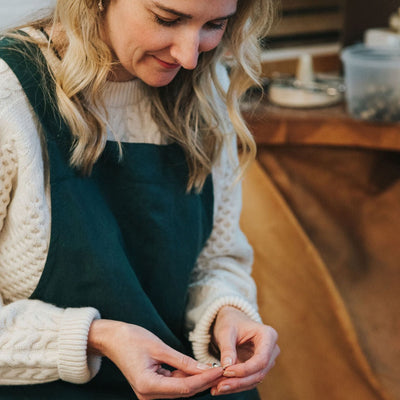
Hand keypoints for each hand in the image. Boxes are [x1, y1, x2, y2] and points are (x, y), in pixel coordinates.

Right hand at [88, 319, 222, 399]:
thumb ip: (182, 360)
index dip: (205, 380)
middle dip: (204, 381)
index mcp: (148, 386)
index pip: (185, 387)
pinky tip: (198, 368)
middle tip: (224, 369)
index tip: (221, 370)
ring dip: (197, 379)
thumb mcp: (159, 347)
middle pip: (184, 391)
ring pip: (180, 388)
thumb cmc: (132, 339)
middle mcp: (148, 395)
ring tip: (215, 367)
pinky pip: (173, 384)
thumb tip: (205, 369)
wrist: (112, 339)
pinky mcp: (151, 386)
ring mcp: (149, 392)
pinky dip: (186, 376)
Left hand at [210, 306, 279, 395]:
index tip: (226, 372)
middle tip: (219, 386)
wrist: (231, 321)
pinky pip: (249, 380)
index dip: (245, 369)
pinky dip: (235, 385)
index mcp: (268, 335)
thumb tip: (227, 367)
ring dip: (236, 386)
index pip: (261, 359)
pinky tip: (220, 387)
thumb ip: (227, 348)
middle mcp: (271, 349)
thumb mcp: (226, 331)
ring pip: (254, 379)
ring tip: (217, 389)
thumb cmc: (230, 322)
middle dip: (239, 381)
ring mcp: (267, 360)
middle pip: (259, 372)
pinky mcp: (258, 368)